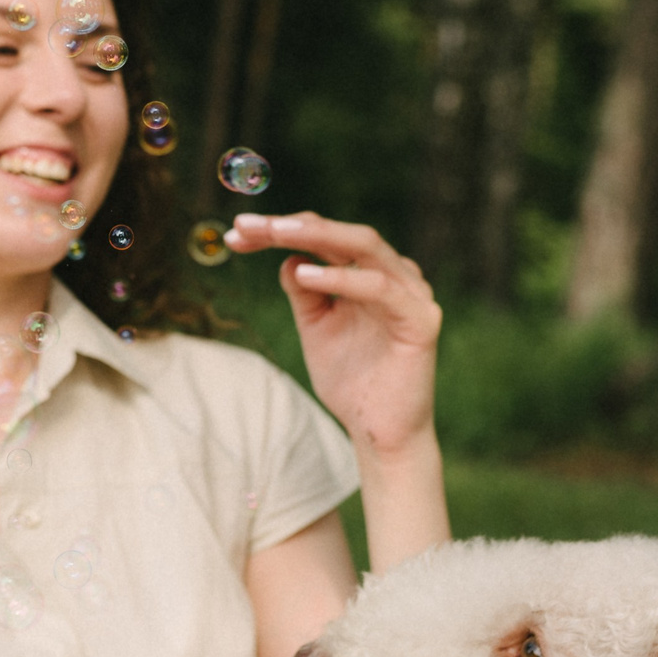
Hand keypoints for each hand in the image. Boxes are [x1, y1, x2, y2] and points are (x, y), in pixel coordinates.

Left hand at [225, 213, 440, 458]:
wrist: (378, 432)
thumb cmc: (350, 378)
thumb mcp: (315, 326)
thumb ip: (304, 291)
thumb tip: (287, 257)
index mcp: (368, 272)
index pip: (324, 237)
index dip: (280, 231)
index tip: (236, 234)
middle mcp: (394, 275)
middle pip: (341, 234)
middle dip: (292, 225)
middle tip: (248, 224)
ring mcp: (412, 294)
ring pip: (364, 247)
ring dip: (316, 236)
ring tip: (275, 235)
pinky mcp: (421, 320)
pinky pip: (380, 289)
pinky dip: (342, 279)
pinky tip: (306, 275)